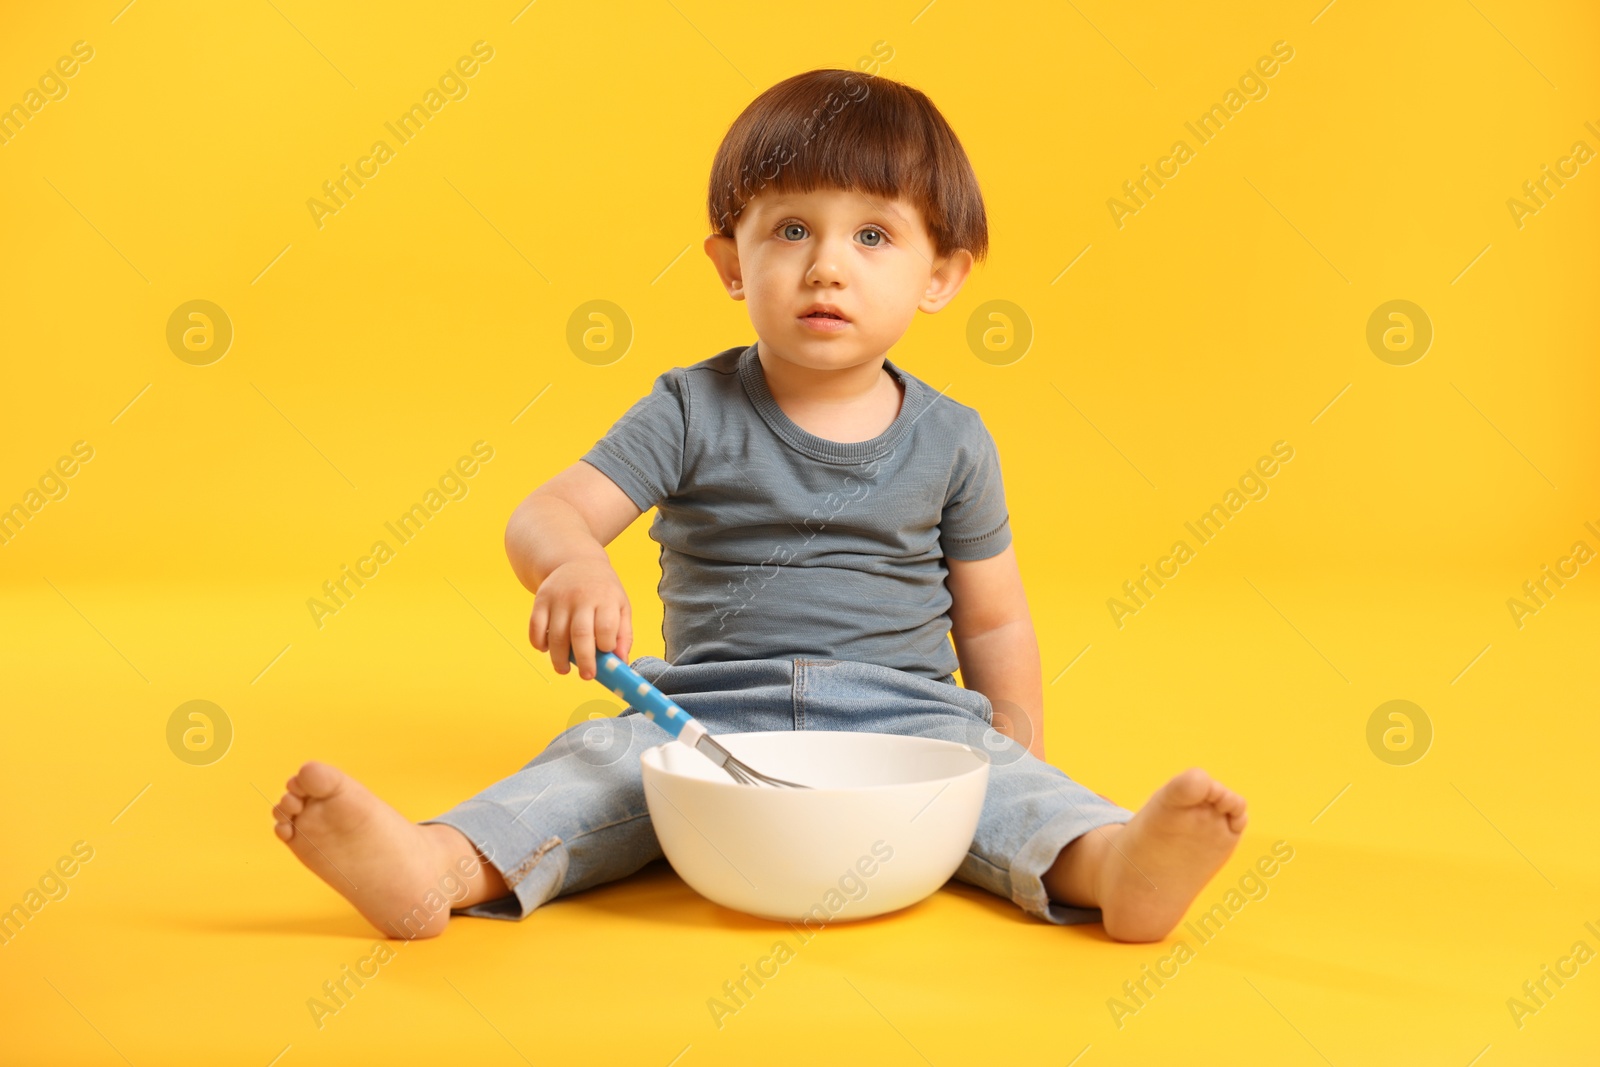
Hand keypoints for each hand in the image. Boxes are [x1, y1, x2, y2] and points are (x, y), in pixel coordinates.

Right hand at [528, 557, 632, 679]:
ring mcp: (559, 598)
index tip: (606, 655)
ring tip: (564, 670)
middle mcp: (581, 598)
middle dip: (584, 660)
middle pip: (580, 634)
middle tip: (587, 676)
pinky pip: (535, 627)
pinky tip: (546, 650)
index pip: (605, 627)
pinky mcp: (541, 600)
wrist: (576, 562)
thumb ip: (624, 634)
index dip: (606, 645)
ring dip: (558, 658)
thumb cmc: (602, 591)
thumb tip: (621, 661)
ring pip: (555, 635)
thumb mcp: (621, 606)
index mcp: (605, 599)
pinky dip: (538, 643)